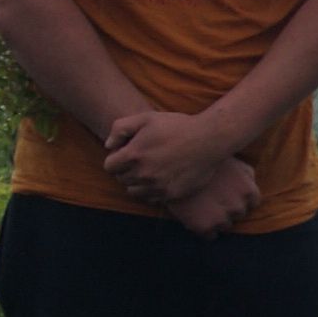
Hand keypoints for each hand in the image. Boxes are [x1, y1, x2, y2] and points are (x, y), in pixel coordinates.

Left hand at [99, 107, 237, 208]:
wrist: (209, 140)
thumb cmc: (177, 126)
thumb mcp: (146, 118)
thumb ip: (120, 129)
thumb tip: (108, 146)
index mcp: (134, 155)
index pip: (109, 166)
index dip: (115, 158)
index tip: (126, 153)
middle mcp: (143, 174)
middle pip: (121, 179)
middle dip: (126, 169)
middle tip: (140, 159)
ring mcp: (157, 187)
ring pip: (134, 191)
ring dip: (137, 182)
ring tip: (149, 170)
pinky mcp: (171, 195)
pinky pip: (151, 199)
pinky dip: (151, 191)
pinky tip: (161, 178)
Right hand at [169, 156, 260, 236]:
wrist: (171, 168)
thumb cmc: (201, 161)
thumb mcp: (229, 159)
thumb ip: (245, 171)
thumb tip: (252, 181)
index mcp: (247, 190)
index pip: (253, 202)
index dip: (240, 197)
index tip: (228, 194)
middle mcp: (238, 207)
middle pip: (239, 214)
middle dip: (228, 208)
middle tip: (212, 199)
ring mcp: (222, 219)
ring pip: (226, 226)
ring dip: (217, 220)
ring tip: (203, 207)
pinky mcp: (204, 227)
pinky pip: (211, 236)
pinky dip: (205, 229)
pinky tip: (196, 217)